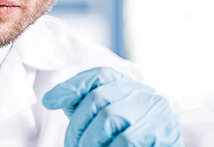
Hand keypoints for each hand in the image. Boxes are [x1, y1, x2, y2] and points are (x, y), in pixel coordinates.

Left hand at [42, 67, 183, 146]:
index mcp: (127, 87)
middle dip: (78, 126)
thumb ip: (83, 105)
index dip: (72, 86)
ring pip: (109, 118)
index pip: (99, 75)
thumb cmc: (130, 137)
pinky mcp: (164, 133)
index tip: (50, 100)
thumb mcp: (106, 117)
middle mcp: (142, 94)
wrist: (163, 146)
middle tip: (73, 145)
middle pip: (98, 97)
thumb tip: (52, 98)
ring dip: (91, 141)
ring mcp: (154, 111)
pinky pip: (126, 139)